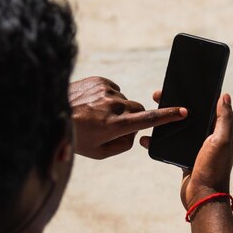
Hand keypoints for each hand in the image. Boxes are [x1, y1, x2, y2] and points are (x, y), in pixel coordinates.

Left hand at [69, 77, 186, 158]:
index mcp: (115, 125)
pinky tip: (92, 105)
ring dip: (117, 109)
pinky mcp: (100, 80)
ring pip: (125, 101)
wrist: (49, 112)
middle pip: (138, 110)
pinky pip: (113, 90)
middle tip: (115, 127)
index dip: (168, 116)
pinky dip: (107, 98)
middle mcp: (114, 106)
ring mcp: (106, 91)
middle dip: (133, 118)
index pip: (148, 120)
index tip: (183, 111)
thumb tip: (134, 133)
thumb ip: (122, 145)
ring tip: (95, 116)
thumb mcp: (99, 152)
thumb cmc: (74, 137)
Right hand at [140, 91, 232, 209]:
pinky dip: (159, 140)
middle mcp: (209, 138)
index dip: (196, 95)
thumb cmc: (214, 169)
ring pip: (179, 128)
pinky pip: (170, 145)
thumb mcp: (221, 140)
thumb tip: (224, 96)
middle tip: (157, 96)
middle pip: (190, 115)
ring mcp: (196, 148)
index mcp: (221, 131)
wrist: (202, 197)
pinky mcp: (184, 158)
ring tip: (151, 113)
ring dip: (165, 121)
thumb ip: (224, 118)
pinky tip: (147, 137)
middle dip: (175, 105)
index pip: (209, 107)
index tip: (180, 86)